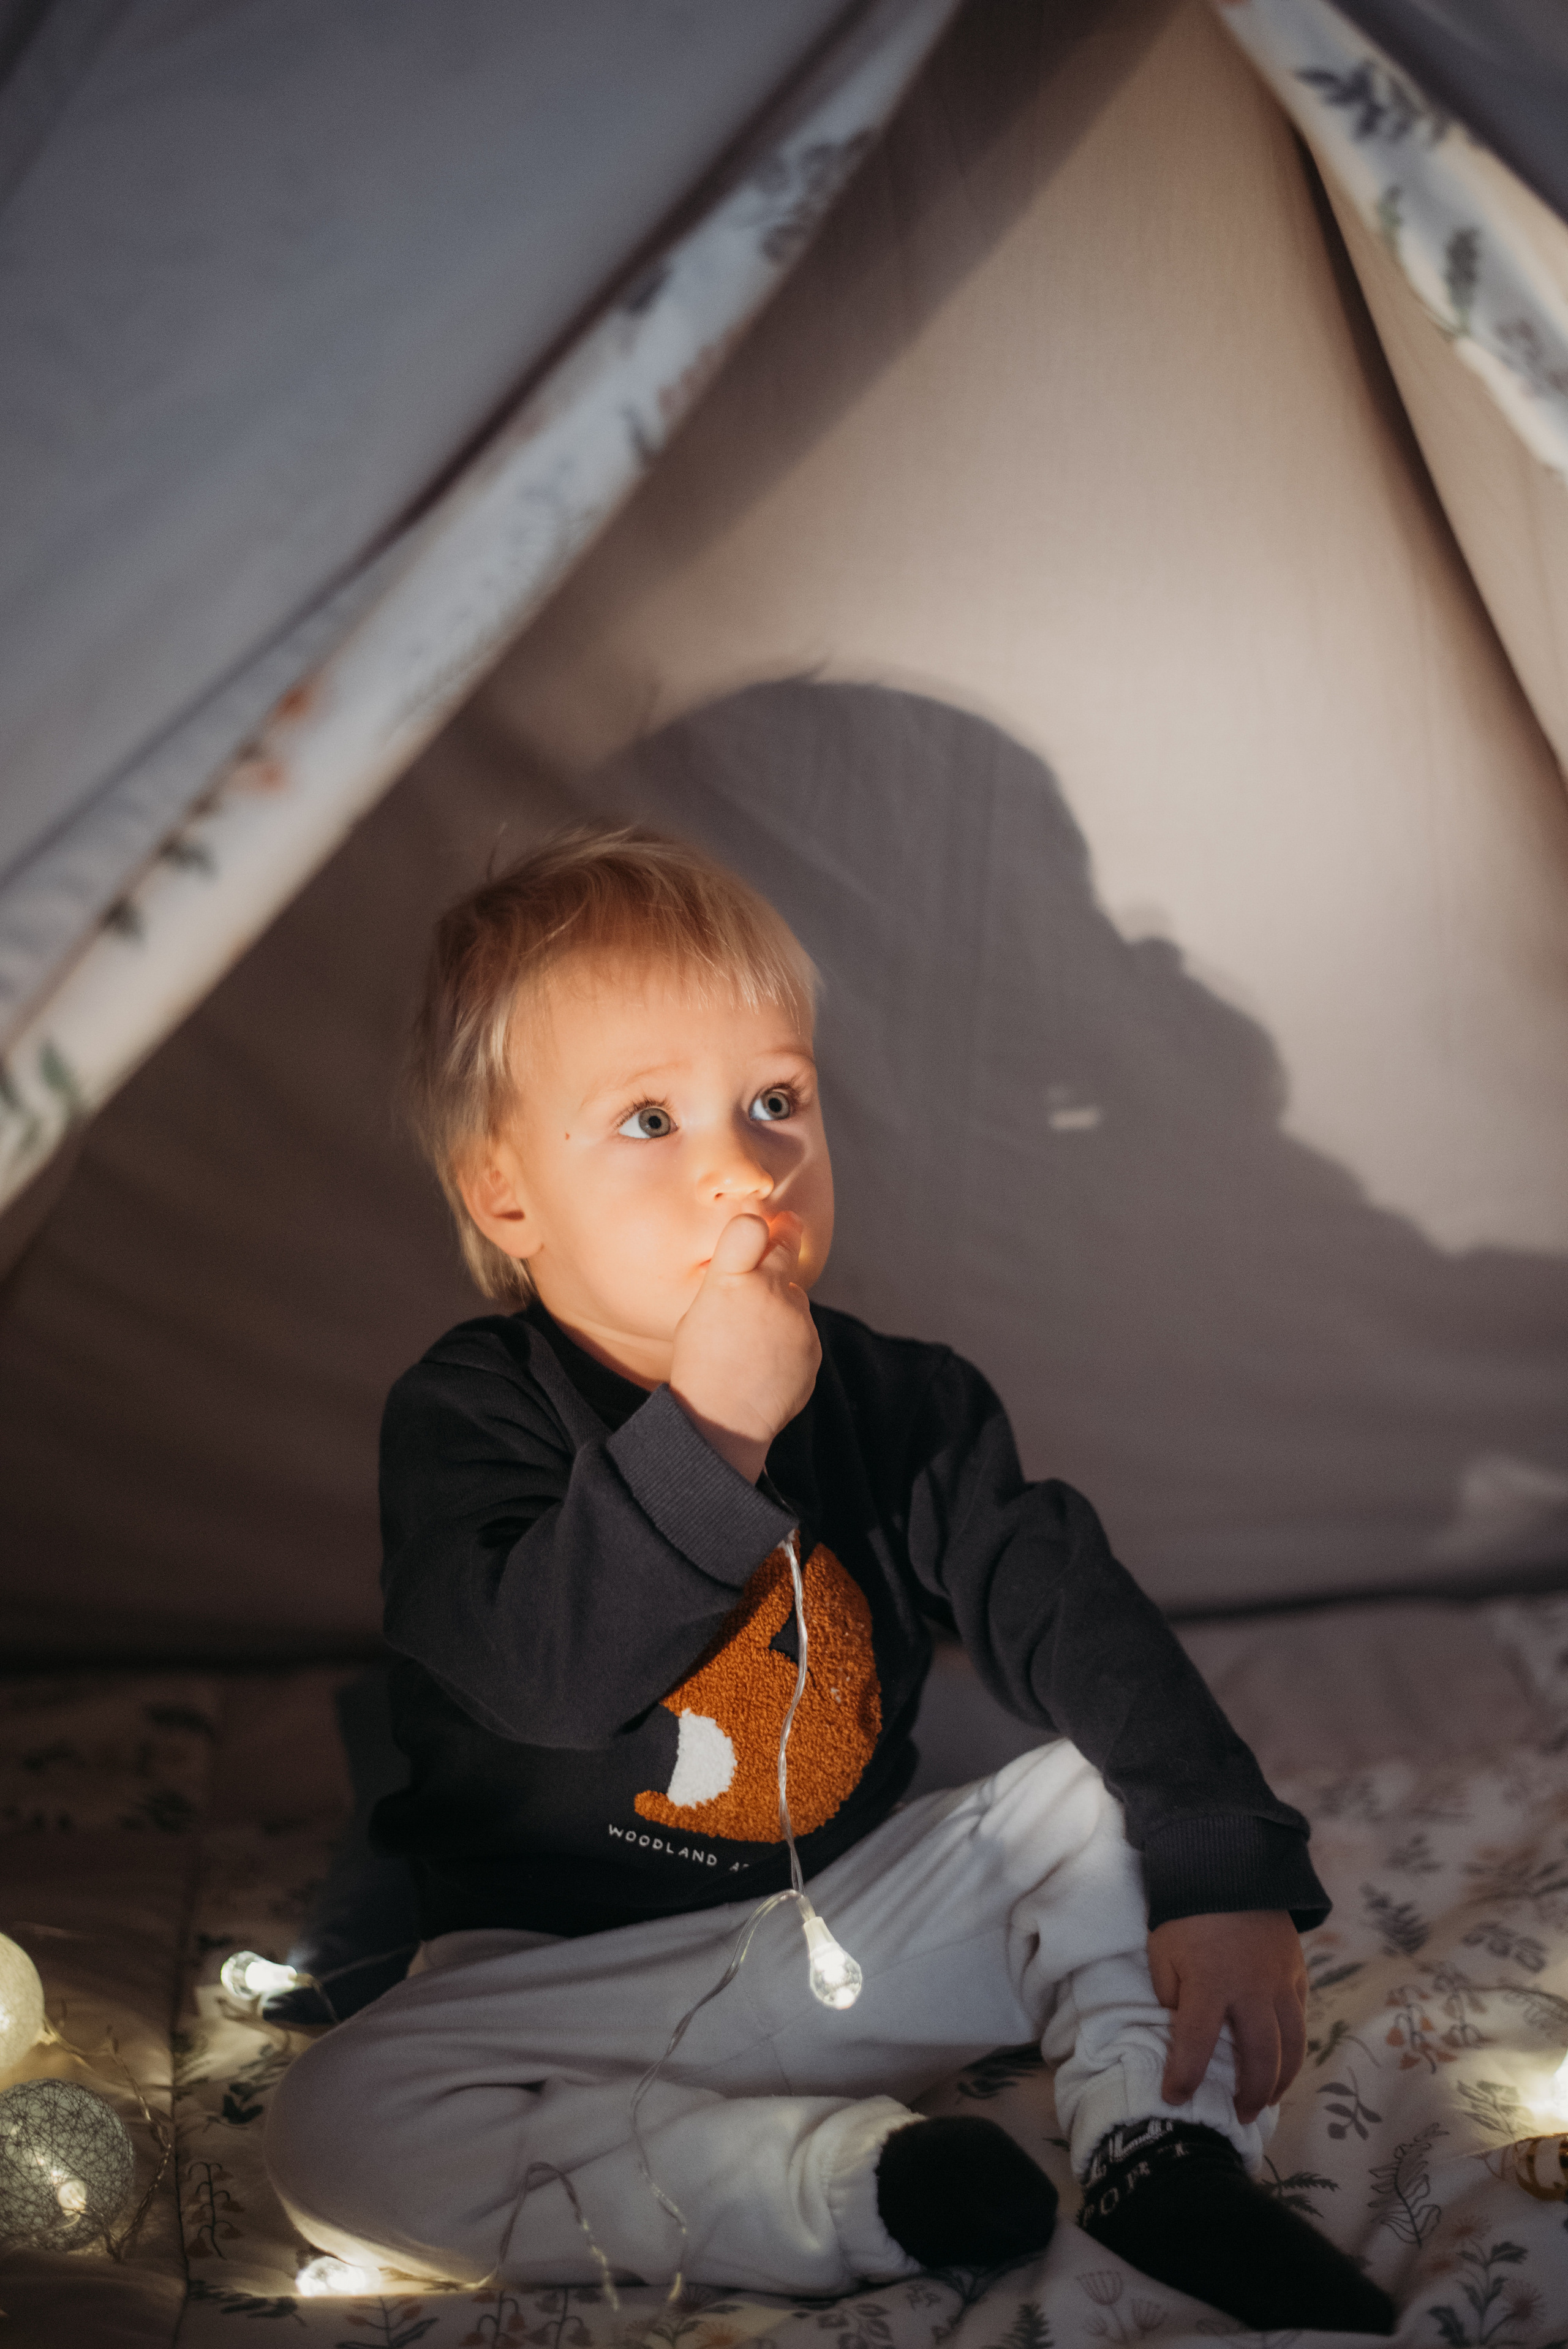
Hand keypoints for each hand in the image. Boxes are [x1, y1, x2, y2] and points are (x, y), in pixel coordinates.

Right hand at [670, 1211, 820, 1482]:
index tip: (763, 1225)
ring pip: (795, 1294)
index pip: (752, 1227)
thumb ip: (730, 1283)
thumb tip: (751, 1265)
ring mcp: (796, 1320)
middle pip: (787, 1246)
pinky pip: (803, 1329)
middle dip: (786, 1237)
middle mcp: (768, 1293)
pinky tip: (767, 1361)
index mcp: (729, 1282)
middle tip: (788, 1228)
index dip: (759, 1225)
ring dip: (782, 1303)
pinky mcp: (813, 1345)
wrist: (723, 1421)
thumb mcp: (698, 1314)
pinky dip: (790, 1337)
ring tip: (755, 1337)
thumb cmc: (699, 1366)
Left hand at [1148, 1910, 1307, 2125]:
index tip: (1174, 2098)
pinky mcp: (1297, 1971)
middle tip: (1240, 2115)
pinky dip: (1294, 2045)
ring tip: (1268, 2099)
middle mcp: (1250, 1991)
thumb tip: (1182, 2024)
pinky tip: (1285, 2058)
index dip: (1185, 2078)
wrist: (1230, 1864)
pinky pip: (1300, 2018)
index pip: (1196, 2046)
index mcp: (1210, 1986)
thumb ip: (1171, 1993)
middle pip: (1259, 2058)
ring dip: (1281, 2079)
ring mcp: (1279, 1983)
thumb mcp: (1163, 1951)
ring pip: (1291, 2046)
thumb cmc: (1186, 1910)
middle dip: (1249, 2094)